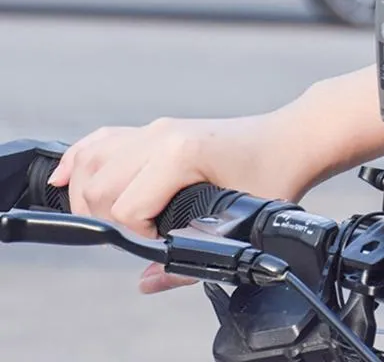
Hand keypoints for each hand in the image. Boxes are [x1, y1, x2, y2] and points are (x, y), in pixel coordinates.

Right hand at [48, 112, 310, 293]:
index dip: (138, 235)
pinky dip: (80, 159)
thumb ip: (192, 259)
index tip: (164, 240)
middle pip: (98, 185)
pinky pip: (104, 140)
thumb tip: (146, 282)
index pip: (125, 207)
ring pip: (92, 159)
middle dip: (107, 218)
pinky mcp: (157, 129)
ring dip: (85, 193)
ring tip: (104, 219)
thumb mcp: (240, 223)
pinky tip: (65, 179)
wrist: (291, 138)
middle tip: (141, 233)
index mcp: (180, 154)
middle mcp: (162, 136)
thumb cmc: (273, 174)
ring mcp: (157, 128)